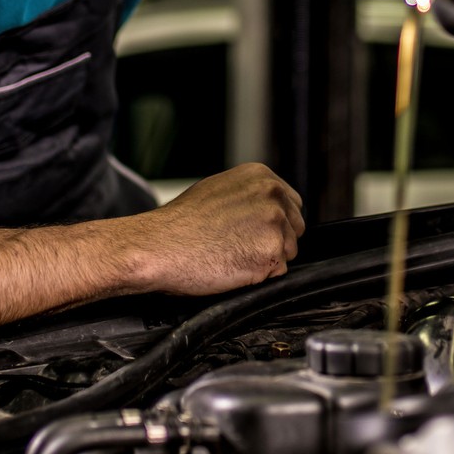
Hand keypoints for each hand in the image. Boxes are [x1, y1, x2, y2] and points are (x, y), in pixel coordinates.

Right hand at [122, 162, 305, 295]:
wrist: (159, 245)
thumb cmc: (180, 223)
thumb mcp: (219, 190)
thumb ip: (250, 196)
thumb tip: (267, 207)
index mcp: (262, 177)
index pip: (292, 205)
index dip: (274, 223)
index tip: (253, 231)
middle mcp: (273, 195)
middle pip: (294, 229)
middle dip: (274, 241)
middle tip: (239, 245)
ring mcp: (274, 223)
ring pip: (287, 252)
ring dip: (265, 259)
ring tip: (231, 255)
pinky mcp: (271, 252)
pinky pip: (277, 273)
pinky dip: (258, 276)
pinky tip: (233, 267)